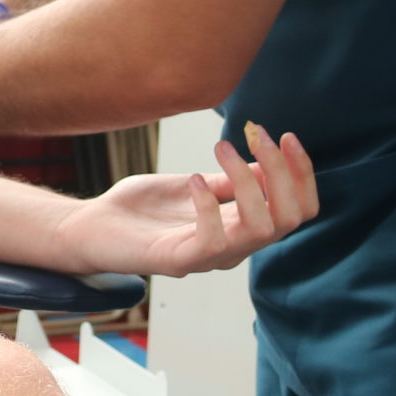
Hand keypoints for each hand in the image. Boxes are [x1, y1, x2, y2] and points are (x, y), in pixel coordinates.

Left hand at [53, 122, 318, 276]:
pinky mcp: (178, 261)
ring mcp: (208, 257)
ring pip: (260, 229)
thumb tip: (269, 161)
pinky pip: (213, 241)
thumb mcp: (196, 184)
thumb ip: (232, 180)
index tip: (286, 135)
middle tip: (257, 133)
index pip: (298, 211)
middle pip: (289, 218)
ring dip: (248, 182)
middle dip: (283, 172)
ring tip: (221, 147)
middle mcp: (234, 247)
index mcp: (242, 227)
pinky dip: (210, 205)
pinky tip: (194, 179)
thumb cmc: (144, 208)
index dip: (302, 175)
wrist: (93, 226)